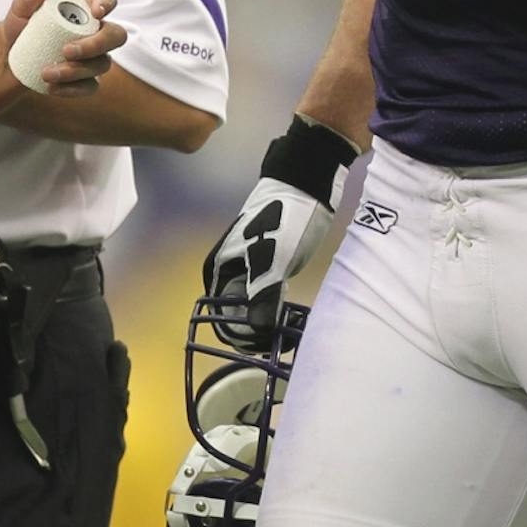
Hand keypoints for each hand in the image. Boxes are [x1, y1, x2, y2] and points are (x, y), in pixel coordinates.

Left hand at [0, 0, 124, 95]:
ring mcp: (94, 58)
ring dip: (75, 70)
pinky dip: (72, 89)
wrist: (11, 60)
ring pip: (102, 64)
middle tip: (66, 51)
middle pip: (116, 35)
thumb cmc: (20, 29)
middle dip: (96, 44)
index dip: (108, 3)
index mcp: (84, 8)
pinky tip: (52, 87)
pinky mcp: (86, 80)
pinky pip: (90, 87)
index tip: (95, 13)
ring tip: (46, 73)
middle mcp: (96, 32)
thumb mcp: (19, 10)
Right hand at [203, 116, 360, 350]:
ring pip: (253, 305)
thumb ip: (261, 298)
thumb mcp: (273, 261)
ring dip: (267, 321)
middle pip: (236, 313)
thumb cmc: (284, 218)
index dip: (241, 335)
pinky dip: (276, 309)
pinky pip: (267, 296)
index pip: (221, 316)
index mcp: (220, 269)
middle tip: (281, 339)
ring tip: (287, 330)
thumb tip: (256, 333)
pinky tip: (290, 315)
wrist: (306, 183)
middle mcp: (230, 270)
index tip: (266, 343)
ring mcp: (251, 267)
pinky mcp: (270, 264)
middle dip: (255, 331)